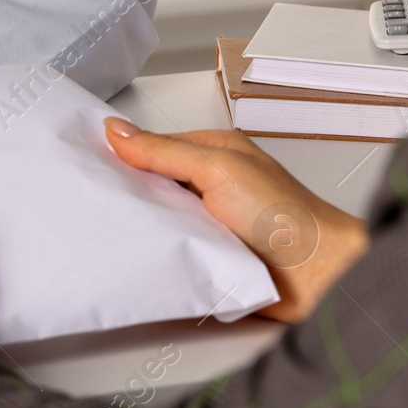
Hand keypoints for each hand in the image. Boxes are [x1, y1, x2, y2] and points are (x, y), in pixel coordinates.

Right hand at [104, 118, 369, 323]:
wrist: (322, 276)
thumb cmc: (287, 216)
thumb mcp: (217, 168)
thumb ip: (164, 151)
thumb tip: (119, 130)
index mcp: (212, 154)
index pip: (151, 147)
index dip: (119, 154)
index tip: (86, 159)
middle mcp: (208, 187)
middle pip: (150, 185)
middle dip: (125, 193)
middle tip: (91, 198)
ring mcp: (207, 223)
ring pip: (157, 220)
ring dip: (140, 227)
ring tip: (109, 228)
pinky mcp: (208, 257)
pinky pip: (169, 252)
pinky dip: (155, 254)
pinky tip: (138, 255)